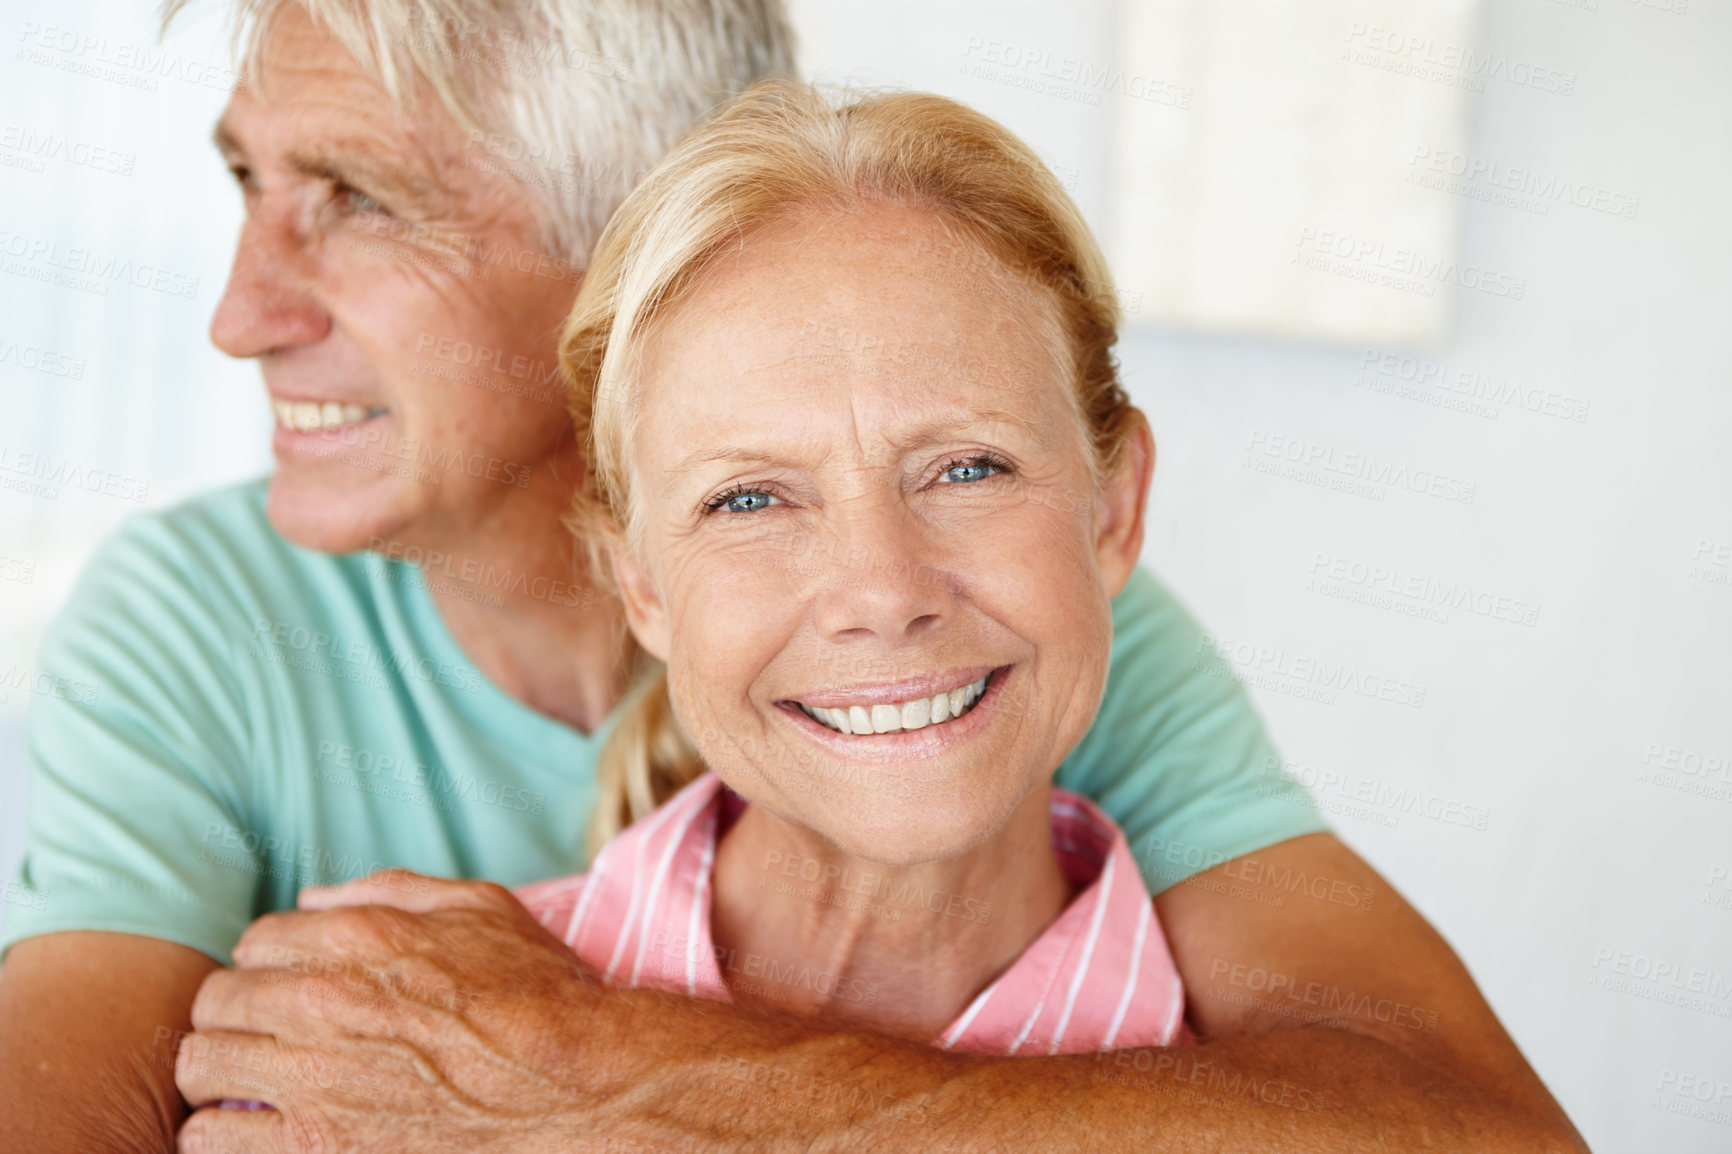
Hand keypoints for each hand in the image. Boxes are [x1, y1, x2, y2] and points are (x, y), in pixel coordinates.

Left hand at [174, 870, 647, 1152]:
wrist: (579, 1088)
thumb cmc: (542, 996)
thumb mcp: (482, 908)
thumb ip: (391, 889)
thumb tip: (314, 897)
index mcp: (360, 936)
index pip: (256, 942)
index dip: (271, 967)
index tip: (290, 991)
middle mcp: (322, 1000)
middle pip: (215, 1002)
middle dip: (234, 1018)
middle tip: (266, 1041)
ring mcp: (311, 1080)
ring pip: (199, 1068)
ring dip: (218, 1076)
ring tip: (250, 1091)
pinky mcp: (313, 1149)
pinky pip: (208, 1141)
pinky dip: (219, 1138)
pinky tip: (254, 1137)